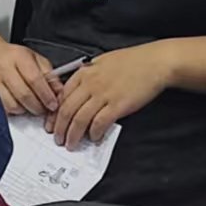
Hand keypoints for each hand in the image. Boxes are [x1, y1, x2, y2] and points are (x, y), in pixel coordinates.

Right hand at [0, 34, 61, 116]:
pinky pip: (4, 109)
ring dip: (26, 110)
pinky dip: (14, 111)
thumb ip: (49, 74)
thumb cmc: (13, 57)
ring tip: (32, 106)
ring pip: (13, 105)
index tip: (53, 104)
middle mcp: (4, 68)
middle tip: (45, 109)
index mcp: (19, 57)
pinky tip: (20, 105)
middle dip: (38, 106)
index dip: (46, 95)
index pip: (34, 79)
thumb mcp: (35, 58)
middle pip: (24, 94)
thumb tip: (59, 91)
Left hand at [50, 44, 176, 147]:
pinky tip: (94, 138)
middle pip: (67, 110)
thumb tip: (77, 90)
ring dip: (73, 135)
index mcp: (84, 73)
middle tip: (58, 139)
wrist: (155, 62)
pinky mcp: (118, 105)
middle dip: (59, 128)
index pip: (61, 96)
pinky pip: (99, 123)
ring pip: (80, 119)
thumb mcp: (102, 62)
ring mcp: (103, 95)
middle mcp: (90, 84)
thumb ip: (87, 75)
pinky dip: (94, 133)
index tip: (51, 124)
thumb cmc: (132, 61)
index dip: (54, 113)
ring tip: (72, 144)